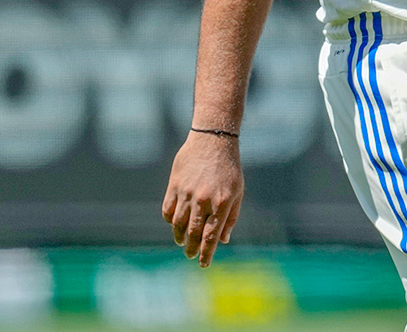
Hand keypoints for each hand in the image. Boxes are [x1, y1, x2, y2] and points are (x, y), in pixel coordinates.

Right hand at [161, 131, 243, 266]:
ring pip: (178, 224)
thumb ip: (231, 217)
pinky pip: (168, 210)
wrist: (213, 140)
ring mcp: (187, 193)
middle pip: (194, 233)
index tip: (203, 264)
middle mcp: (204, 200)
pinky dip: (170, 221)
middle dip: (192, 248)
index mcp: (222, 203)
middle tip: (191, 255)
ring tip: (183, 242)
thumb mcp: (238, 191)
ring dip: (180, 237)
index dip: (206, 253)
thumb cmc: (229, 168)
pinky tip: (175, 224)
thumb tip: (223, 241)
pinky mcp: (174, 185)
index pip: (211, 236)